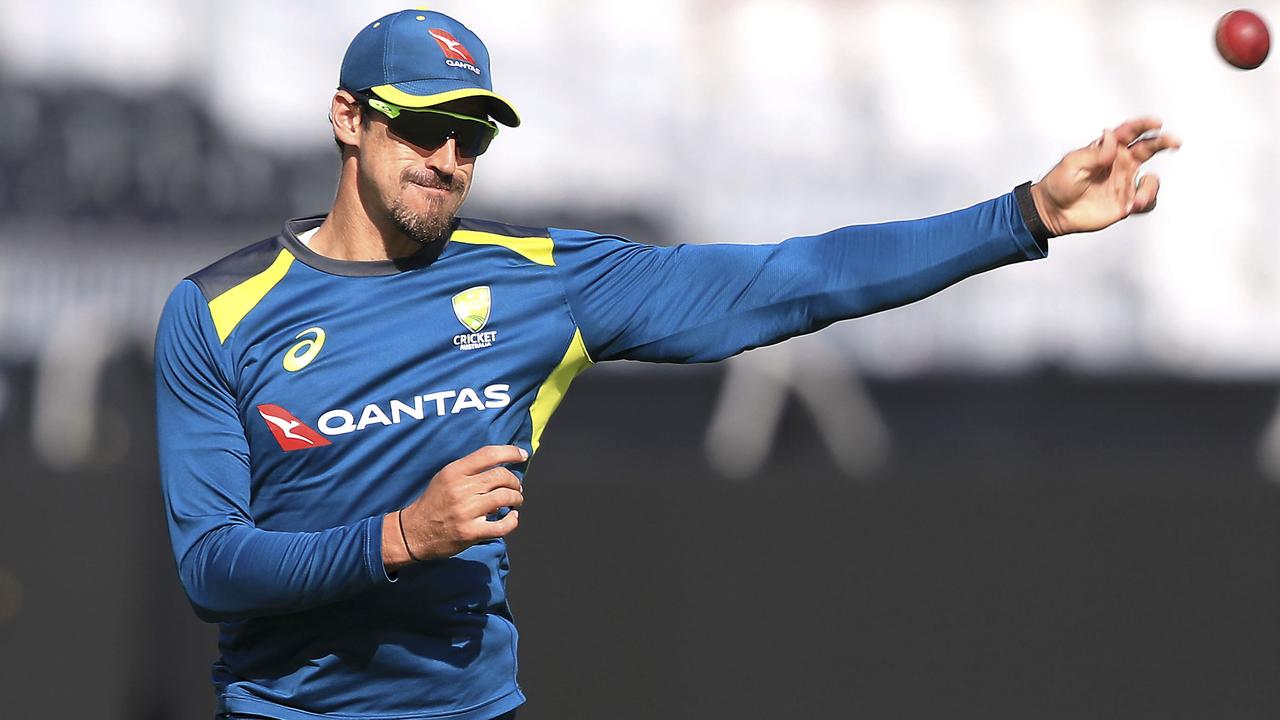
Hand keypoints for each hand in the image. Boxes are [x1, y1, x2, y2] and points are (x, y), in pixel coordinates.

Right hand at [385, 445, 526, 568]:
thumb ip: (470, 471)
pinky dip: (513, 520)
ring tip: (515, 501)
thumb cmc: (434, 503)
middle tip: (517, 487)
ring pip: (505, 497)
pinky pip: (502, 525)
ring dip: (516, 498)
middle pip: (501, 476)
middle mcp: (460, 489)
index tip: (522, 455)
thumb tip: (501, 468)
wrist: (413, 532)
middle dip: (515, 481)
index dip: (511, 452)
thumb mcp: (445, 478)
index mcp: (454, 472)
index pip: (488, 454)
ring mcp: (466, 511)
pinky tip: (512, 517)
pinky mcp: (470, 532)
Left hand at [1030, 117, 1181, 235]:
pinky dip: (1145, 202)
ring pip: (1151, 180)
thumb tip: (1110, 136)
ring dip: (1150, 187)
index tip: (1156, 123)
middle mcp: (1121, 164)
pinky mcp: (1126, 203)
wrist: (1053, 212)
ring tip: (1137, 200)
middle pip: (1148, 148)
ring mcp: (1125, 184)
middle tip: (1174, 141)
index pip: (1129, 132)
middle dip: (1163, 142)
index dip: (1143, 125)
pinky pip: (1147, 201)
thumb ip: (1094, 152)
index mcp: (1108, 150)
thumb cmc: (1059, 184)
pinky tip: (1132, 207)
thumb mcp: (1072, 164)